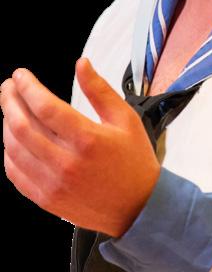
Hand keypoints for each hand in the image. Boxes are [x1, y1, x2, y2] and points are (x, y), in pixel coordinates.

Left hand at [0, 57, 159, 237]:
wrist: (139, 208)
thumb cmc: (134, 160)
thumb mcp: (125, 119)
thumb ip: (100, 90)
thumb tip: (81, 63)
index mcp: (88, 139)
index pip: (45, 107)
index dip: (28, 87)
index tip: (20, 74)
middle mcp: (66, 163)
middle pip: (22, 126)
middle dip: (10, 101)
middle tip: (8, 86)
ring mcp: (53, 184)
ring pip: (13, 148)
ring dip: (6, 123)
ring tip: (10, 108)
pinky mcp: (46, 199)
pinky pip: (15, 173)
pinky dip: (8, 152)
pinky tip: (12, 138)